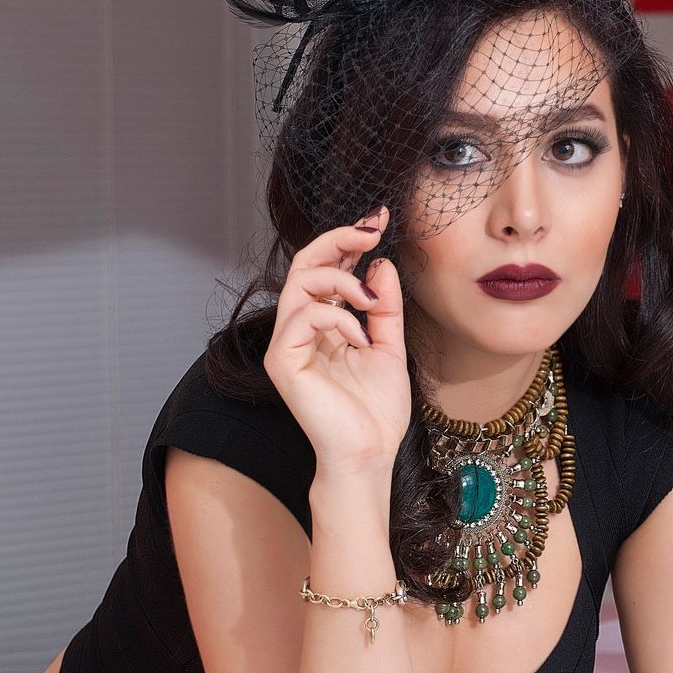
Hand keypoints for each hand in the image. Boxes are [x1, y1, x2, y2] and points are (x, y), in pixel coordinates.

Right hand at [263, 205, 408, 472]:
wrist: (369, 453)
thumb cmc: (376, 410)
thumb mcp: (390, 346)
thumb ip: (385, 306)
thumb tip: (379, 264)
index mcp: (323, 323)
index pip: (326, 268)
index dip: (349, 240)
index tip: (380, 220)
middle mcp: (300, 328)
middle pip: (305, 263)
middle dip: (339, 239)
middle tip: (371, 231)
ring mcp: (287, 343)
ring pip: (301, 282)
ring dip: (342, 281)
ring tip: (370, 303)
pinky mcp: (282, 361)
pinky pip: (304, 316)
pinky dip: (338, 319)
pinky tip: (360, 340)